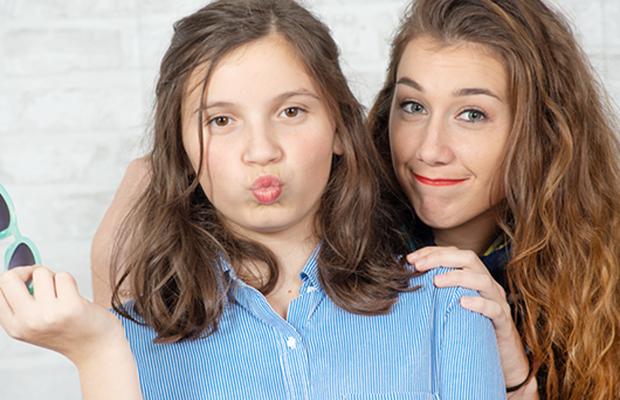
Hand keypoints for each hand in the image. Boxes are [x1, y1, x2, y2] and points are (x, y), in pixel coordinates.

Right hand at [0, 266, 125, 366]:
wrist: (96, 348)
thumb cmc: (68, 331)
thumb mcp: (35, 325)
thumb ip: (22, 304)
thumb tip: (18, 269)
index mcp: (14, 327)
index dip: (14, 279)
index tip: (27, 280)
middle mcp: (27, 322)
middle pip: (9, 277)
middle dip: (28, 271)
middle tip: (43, 278)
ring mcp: (48, 315)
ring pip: (41, 273)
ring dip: (54, 277)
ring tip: (63, 294)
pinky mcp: (70, 307)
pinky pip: (63, 276)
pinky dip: (70, 281)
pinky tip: (75, 297)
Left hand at [408, 246, 531, 388]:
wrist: (503, 355)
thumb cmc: (473, 327)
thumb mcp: (453, 305)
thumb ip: (439, 292)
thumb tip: (409, 280)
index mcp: (475, 276)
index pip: (455, 254)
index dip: (432, 252)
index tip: (410, 259)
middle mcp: (487, 284)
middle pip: (469, 259)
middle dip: (441, 258)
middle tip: (419, 266)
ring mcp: (498, 301)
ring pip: (482, 280)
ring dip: (457, 277)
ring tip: (436, 281)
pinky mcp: (503, 321)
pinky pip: (494, 309)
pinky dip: (478, 304)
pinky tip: (462, 303)